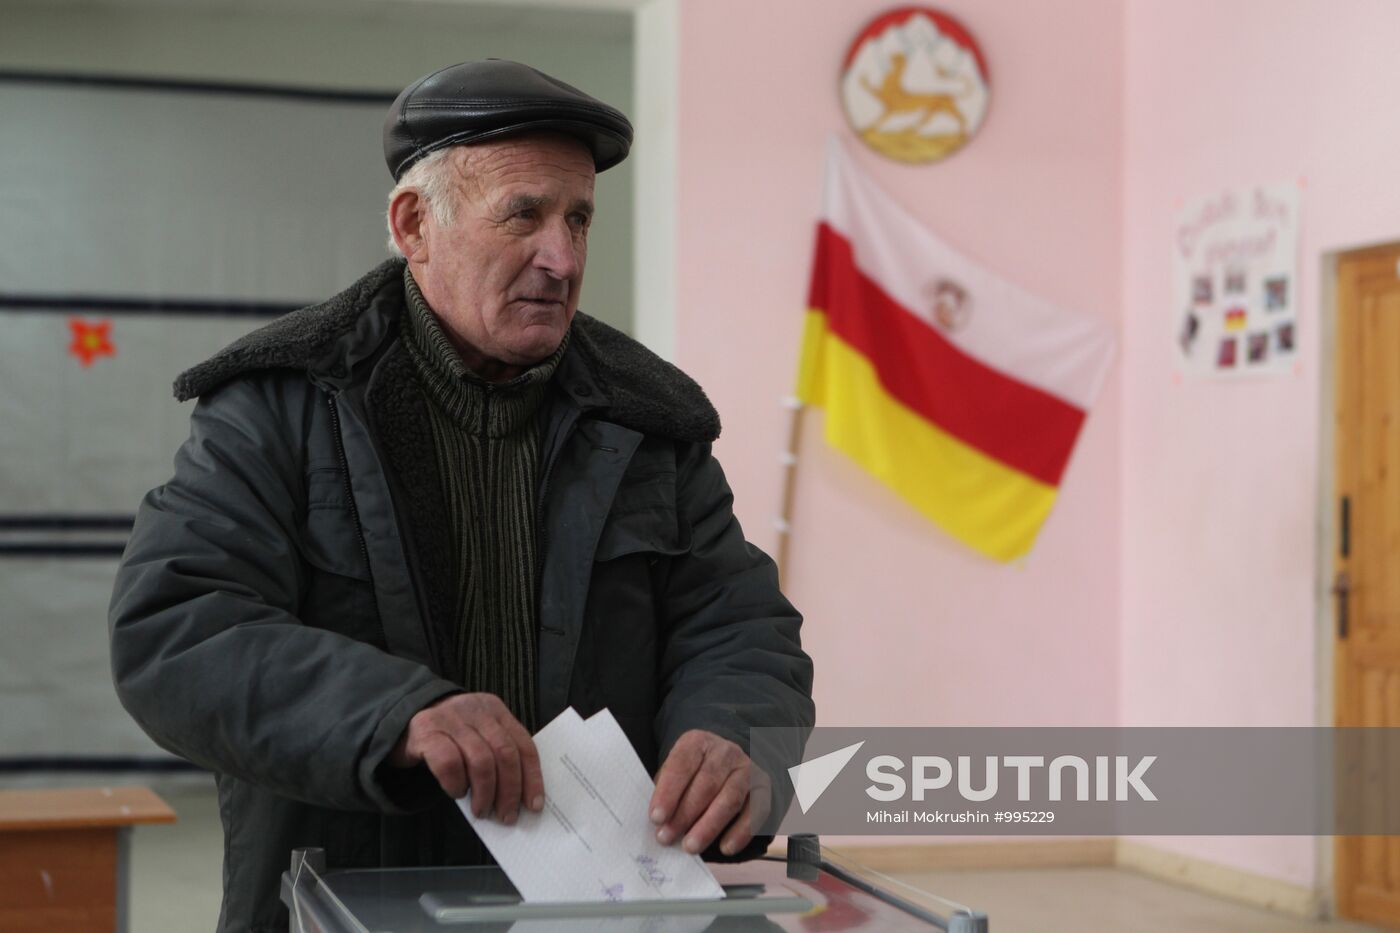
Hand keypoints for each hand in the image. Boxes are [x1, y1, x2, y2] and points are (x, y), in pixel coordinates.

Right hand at [388, 693, 542, 822]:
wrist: (401, 720)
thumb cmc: (447, 737)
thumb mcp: (476, 736)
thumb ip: (495, 756)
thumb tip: (518, 798)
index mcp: (495, 710)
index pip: (523, 744)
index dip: (531, 777)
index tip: (533, 804)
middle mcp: (475, 709)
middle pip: (504, 753)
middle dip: (509, 790)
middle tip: (505, 815)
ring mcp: (450, 718)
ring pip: (480, 760)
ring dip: (485, 792)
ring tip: (481, 810)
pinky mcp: (426, 730)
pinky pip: (449, 762)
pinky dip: (456, 784)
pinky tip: (457, 793)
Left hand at [648, 729, 770, 856]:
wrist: (726, 765)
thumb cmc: (692, 775)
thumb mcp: (676, 773)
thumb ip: (666, 793)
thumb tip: (659, 824)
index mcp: (698, 742)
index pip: (682, 764)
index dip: (668, 792)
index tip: (656, 818)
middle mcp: (725, 752)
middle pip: (706, 783)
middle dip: (684, 814)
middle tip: (667, 838)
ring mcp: (747, 769)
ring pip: (730, 799)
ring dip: (709, 826)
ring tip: (690, 847)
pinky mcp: (763, 789)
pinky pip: (756, 812)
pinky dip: (740, 832)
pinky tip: (725, 848)